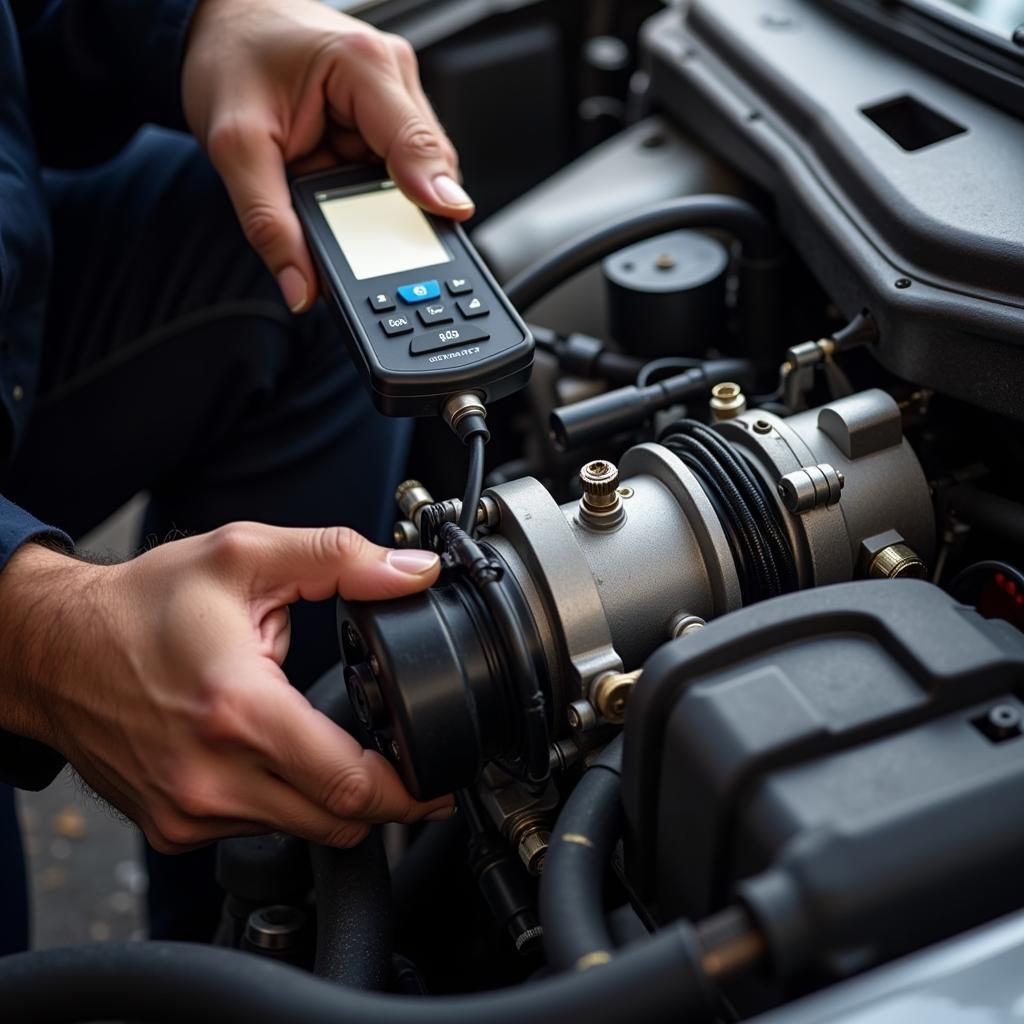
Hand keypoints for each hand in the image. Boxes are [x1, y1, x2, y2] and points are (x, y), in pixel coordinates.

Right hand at [0, 525, 450, 852]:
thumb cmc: (142, 605)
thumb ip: (338, 560)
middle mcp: (210, 775)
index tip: (438, 779)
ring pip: (299, 828)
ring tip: (319, 737)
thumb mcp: (245, 556)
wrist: (53, 650)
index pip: (349, 784)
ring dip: (328, 794)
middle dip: (384, 798)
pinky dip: (283, 801)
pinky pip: (256, 828)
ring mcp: (187, 810)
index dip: (410, 790)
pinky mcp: (173, 827)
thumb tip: (412, 574)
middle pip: (336, 822)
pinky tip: (273, 754)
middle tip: (404, 763)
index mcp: (237, 709)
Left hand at [181, 0, 473, 312]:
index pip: (417, 143)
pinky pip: (395, 170)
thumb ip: (268, 222)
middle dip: (397, 210)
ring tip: (333, 195)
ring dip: (380, 201)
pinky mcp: (386, 115)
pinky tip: (342, 188)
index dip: (435, 192)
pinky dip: (372, 191)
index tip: (447, 224)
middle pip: (426, 169)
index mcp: (363, 66)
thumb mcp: (233, 145)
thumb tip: (301, 288)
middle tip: (364, 239)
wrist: (215, 24)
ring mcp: (393, 96)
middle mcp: (390, 76)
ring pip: (414, 176)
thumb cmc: (228, 59)